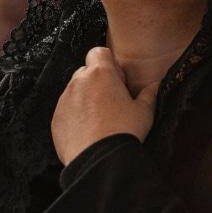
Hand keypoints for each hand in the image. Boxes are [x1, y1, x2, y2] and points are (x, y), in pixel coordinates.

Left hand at [50, 47, 159, 165]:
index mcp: (100, 74)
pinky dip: (75, 117)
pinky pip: (66, 111)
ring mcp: (64, 100)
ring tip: (100, 121)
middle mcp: (78, 82)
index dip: (109, 64)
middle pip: (86, 72)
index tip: (118, 82)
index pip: (98, 52)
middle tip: (111, 102)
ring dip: (85, 99)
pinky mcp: (56, 118)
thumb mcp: (144, 112)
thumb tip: (155, 85)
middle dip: (96, 82)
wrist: (99, 160)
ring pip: (74, 91)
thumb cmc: (125, 131)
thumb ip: (148, 94)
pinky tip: (88, 132)